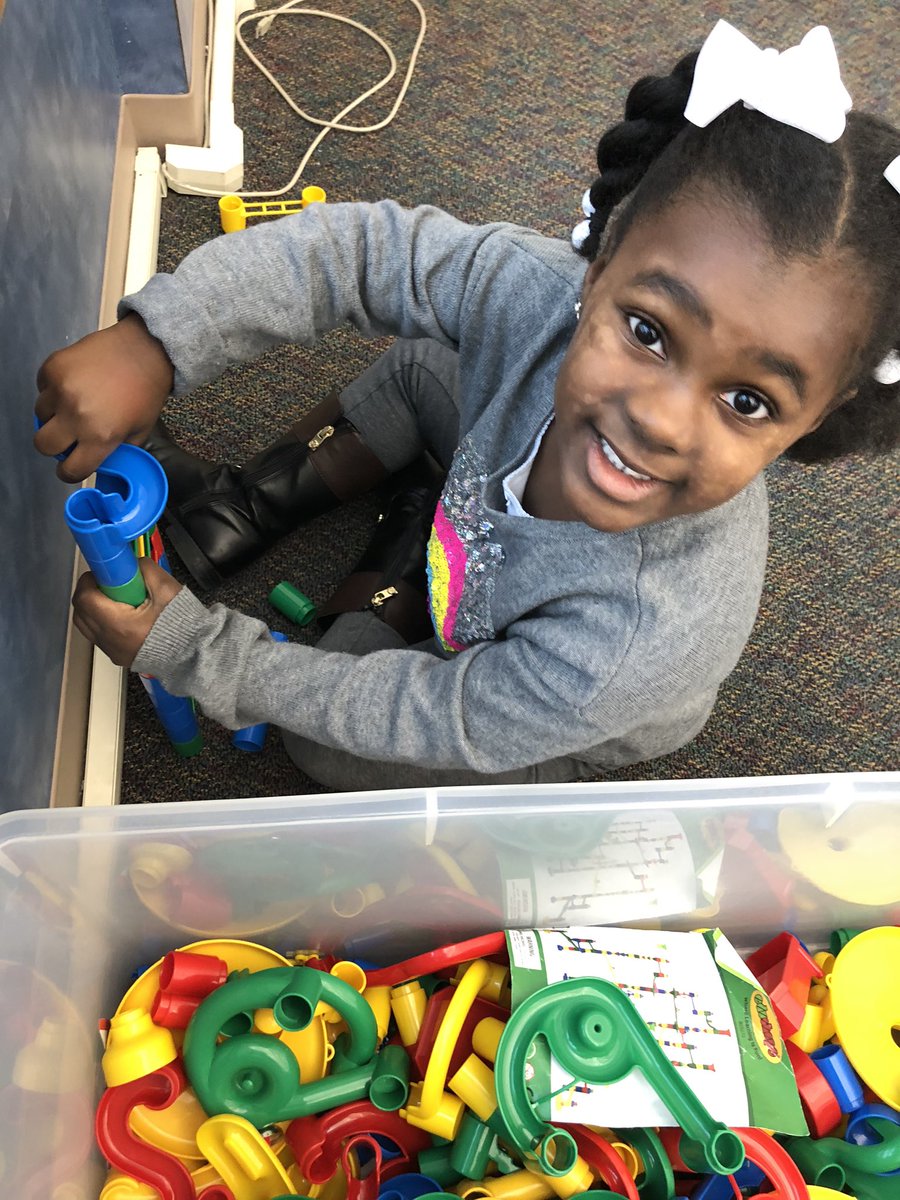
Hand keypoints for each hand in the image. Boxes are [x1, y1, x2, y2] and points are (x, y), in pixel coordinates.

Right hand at [34, 313, 174, 482]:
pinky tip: (74, 385)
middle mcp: (76, 416)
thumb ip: (116, 451)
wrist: (144, 350)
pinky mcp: (53, 368)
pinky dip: (53, 391)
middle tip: (67, 437)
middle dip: (54, 446)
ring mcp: (61, 390)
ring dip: (53, 415)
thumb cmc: (146, 392)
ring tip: (75, 404)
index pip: (71, 470)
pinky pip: (42, 389)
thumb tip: (99, 464)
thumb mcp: (140, 431)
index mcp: (101, 437)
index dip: (70, 471)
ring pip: (40, 415)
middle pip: (43, 445)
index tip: (70, 466)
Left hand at [72, 558, 182, 667]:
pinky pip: (98, 636)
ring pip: (86, 625)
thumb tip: (132, 563)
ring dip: (94, 609)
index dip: (90, 580)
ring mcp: (111, 650)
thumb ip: (145, 569)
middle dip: (89, 593)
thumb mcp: (166, 588)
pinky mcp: (117, 656)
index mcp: (118, 624)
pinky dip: (103, 622)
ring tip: (118, 600)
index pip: (84, 598)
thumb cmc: (182, 625)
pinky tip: (124, 615)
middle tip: (108, 584)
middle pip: (80, 612)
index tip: (103, 573)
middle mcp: (109, 640)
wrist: (193, 653)